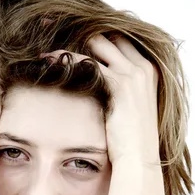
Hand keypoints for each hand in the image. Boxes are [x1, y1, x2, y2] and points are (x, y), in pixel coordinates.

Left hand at [39, 34, 160, 165]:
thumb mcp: (127, 109)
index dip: (94, 38)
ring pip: (97, 43)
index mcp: (149, 69)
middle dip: (80, 34)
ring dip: (70, 44)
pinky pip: (88, 62)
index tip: (70, 40)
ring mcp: (134, 74)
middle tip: (53, 36)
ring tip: (46, 50)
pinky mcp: (120, 85)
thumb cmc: (130, 142)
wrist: (138, 161)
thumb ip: (116, 90)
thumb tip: (93, 84)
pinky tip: (47, 61)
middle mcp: (144, 66)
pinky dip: (66, 59)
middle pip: (109, 36)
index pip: (120, 40)